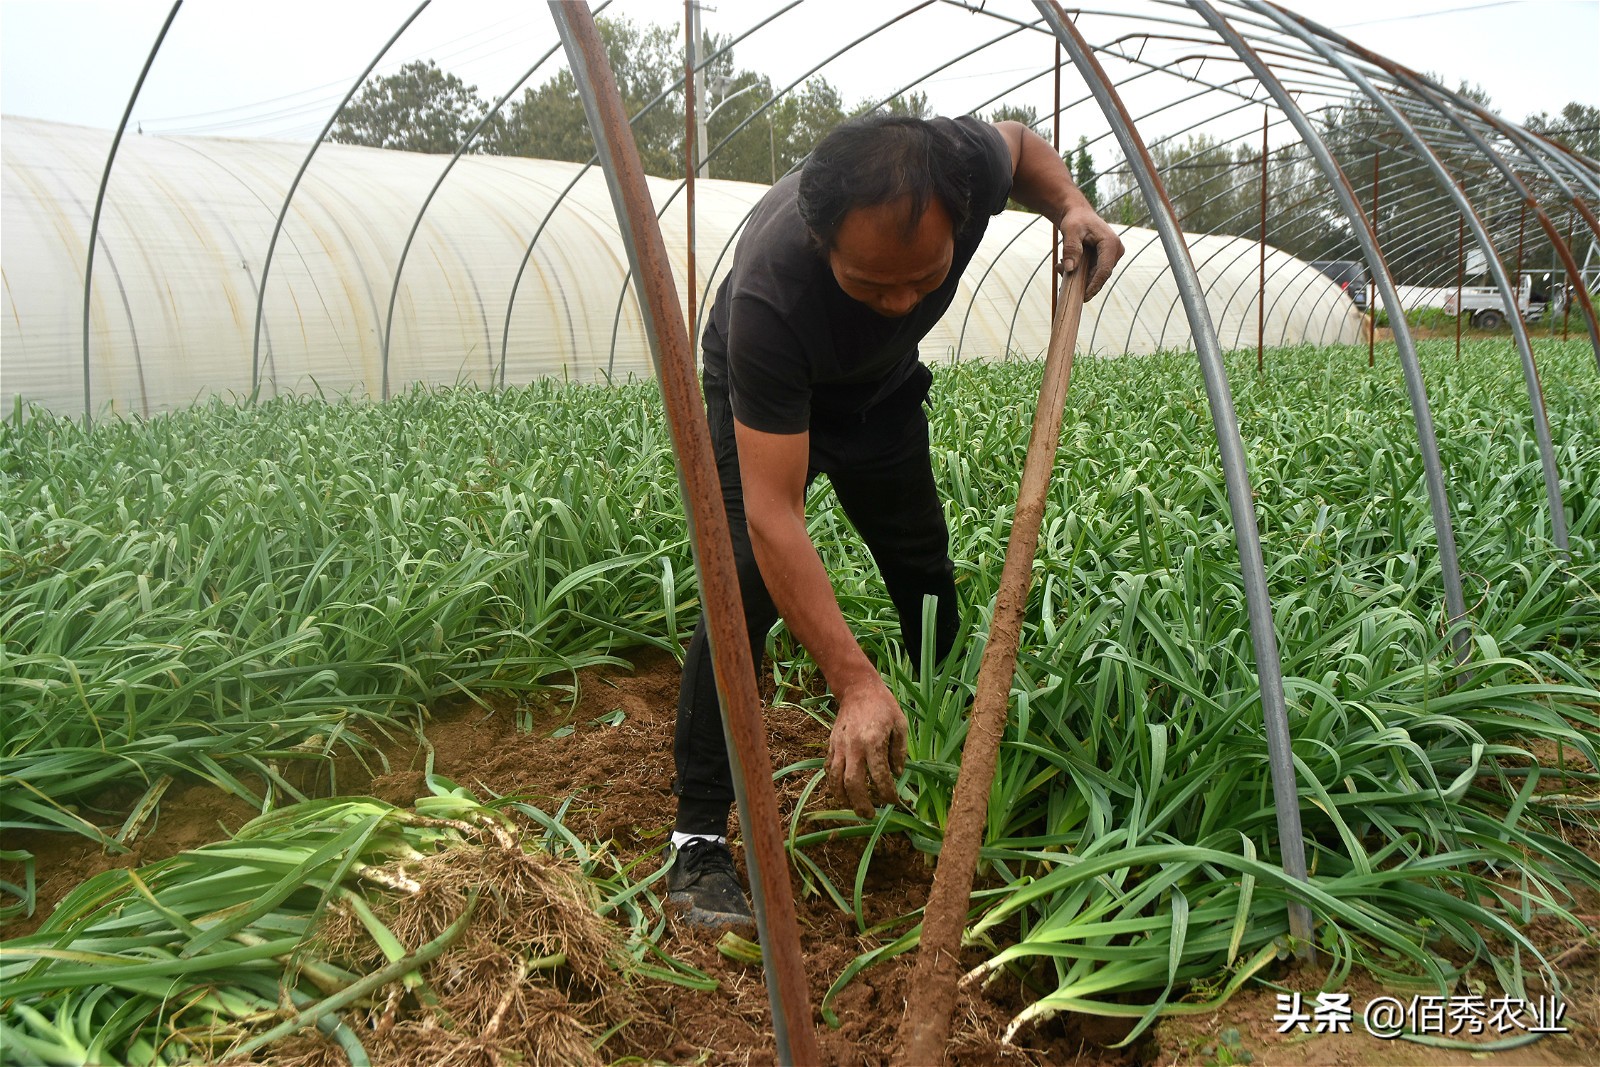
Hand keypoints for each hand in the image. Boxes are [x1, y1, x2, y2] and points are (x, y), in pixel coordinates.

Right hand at [824, 681, 907, 817]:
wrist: (858, 689)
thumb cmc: (883, 706)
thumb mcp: (900, 724)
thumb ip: (900, 752)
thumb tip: (897, 775)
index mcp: (873, 742)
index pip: (879, 776)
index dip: (887, 793)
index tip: (894, 801)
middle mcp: (853, 747)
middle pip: (853, 783)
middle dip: (861, 803)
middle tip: (870, 815)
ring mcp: (839, 746)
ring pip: (835, 779)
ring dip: (843, 798)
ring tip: (853, 808)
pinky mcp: (831, 745)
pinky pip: (829, 768)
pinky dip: (833, 783)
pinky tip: (842, 791)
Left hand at [1057, 204, 1124, 300]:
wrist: (1078, 214)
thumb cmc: (1075, 220)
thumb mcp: (1070, 231)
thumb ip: (1071, 248)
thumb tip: (1070, 269)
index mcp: (1111, 243)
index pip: (1104, 270)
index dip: (1094, 285)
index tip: (1084, 297)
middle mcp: (1116, 251)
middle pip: (1101, 275)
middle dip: (1082, 282)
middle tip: (1062, 280)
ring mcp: (1112, 256)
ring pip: (1096, 275)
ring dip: (1078, 277)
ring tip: (1060, 268)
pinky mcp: (1106, 259)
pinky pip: (1093, 272)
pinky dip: (1080, 273)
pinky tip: (1064, 267)